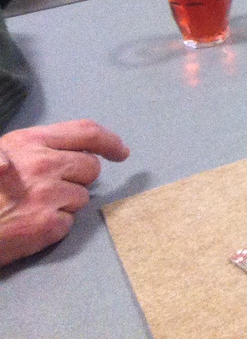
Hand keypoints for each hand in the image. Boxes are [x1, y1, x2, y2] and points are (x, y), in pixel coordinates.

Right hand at [0, 119, 128, 266]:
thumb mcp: (1, 155)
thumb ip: (37, 148)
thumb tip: (79, 151)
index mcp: (30, 142)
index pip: (86, 132)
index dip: (109, 141)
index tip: (121, 151)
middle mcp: (43, 164)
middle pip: (90, 167)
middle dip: (79, 179)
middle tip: (50, 189)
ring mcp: (47, 195)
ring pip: (82, 197)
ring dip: (64, 203)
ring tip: (30, 208)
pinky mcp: (47, 225)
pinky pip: (69, 222)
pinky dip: (54, 226)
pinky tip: (28, 225)